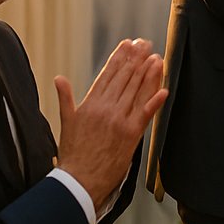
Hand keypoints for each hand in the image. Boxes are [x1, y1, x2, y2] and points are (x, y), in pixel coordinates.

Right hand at [55, 38, 167, 205]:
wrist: (78, 180)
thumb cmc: (72, 153)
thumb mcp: (66, 122)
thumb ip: (65, 98)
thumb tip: (59, 78)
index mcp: (90, 104)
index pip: (107, 74)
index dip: (119, 58)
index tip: (127, 44)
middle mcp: (105, 109)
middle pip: (124, 78)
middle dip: (136, 59)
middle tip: (145, 44)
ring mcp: (119, 120)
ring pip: (136, 91)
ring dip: (148, 73)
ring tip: (156, 57)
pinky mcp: (131, 134)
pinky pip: (146, 114)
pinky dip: (155, 101)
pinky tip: (164, 89)